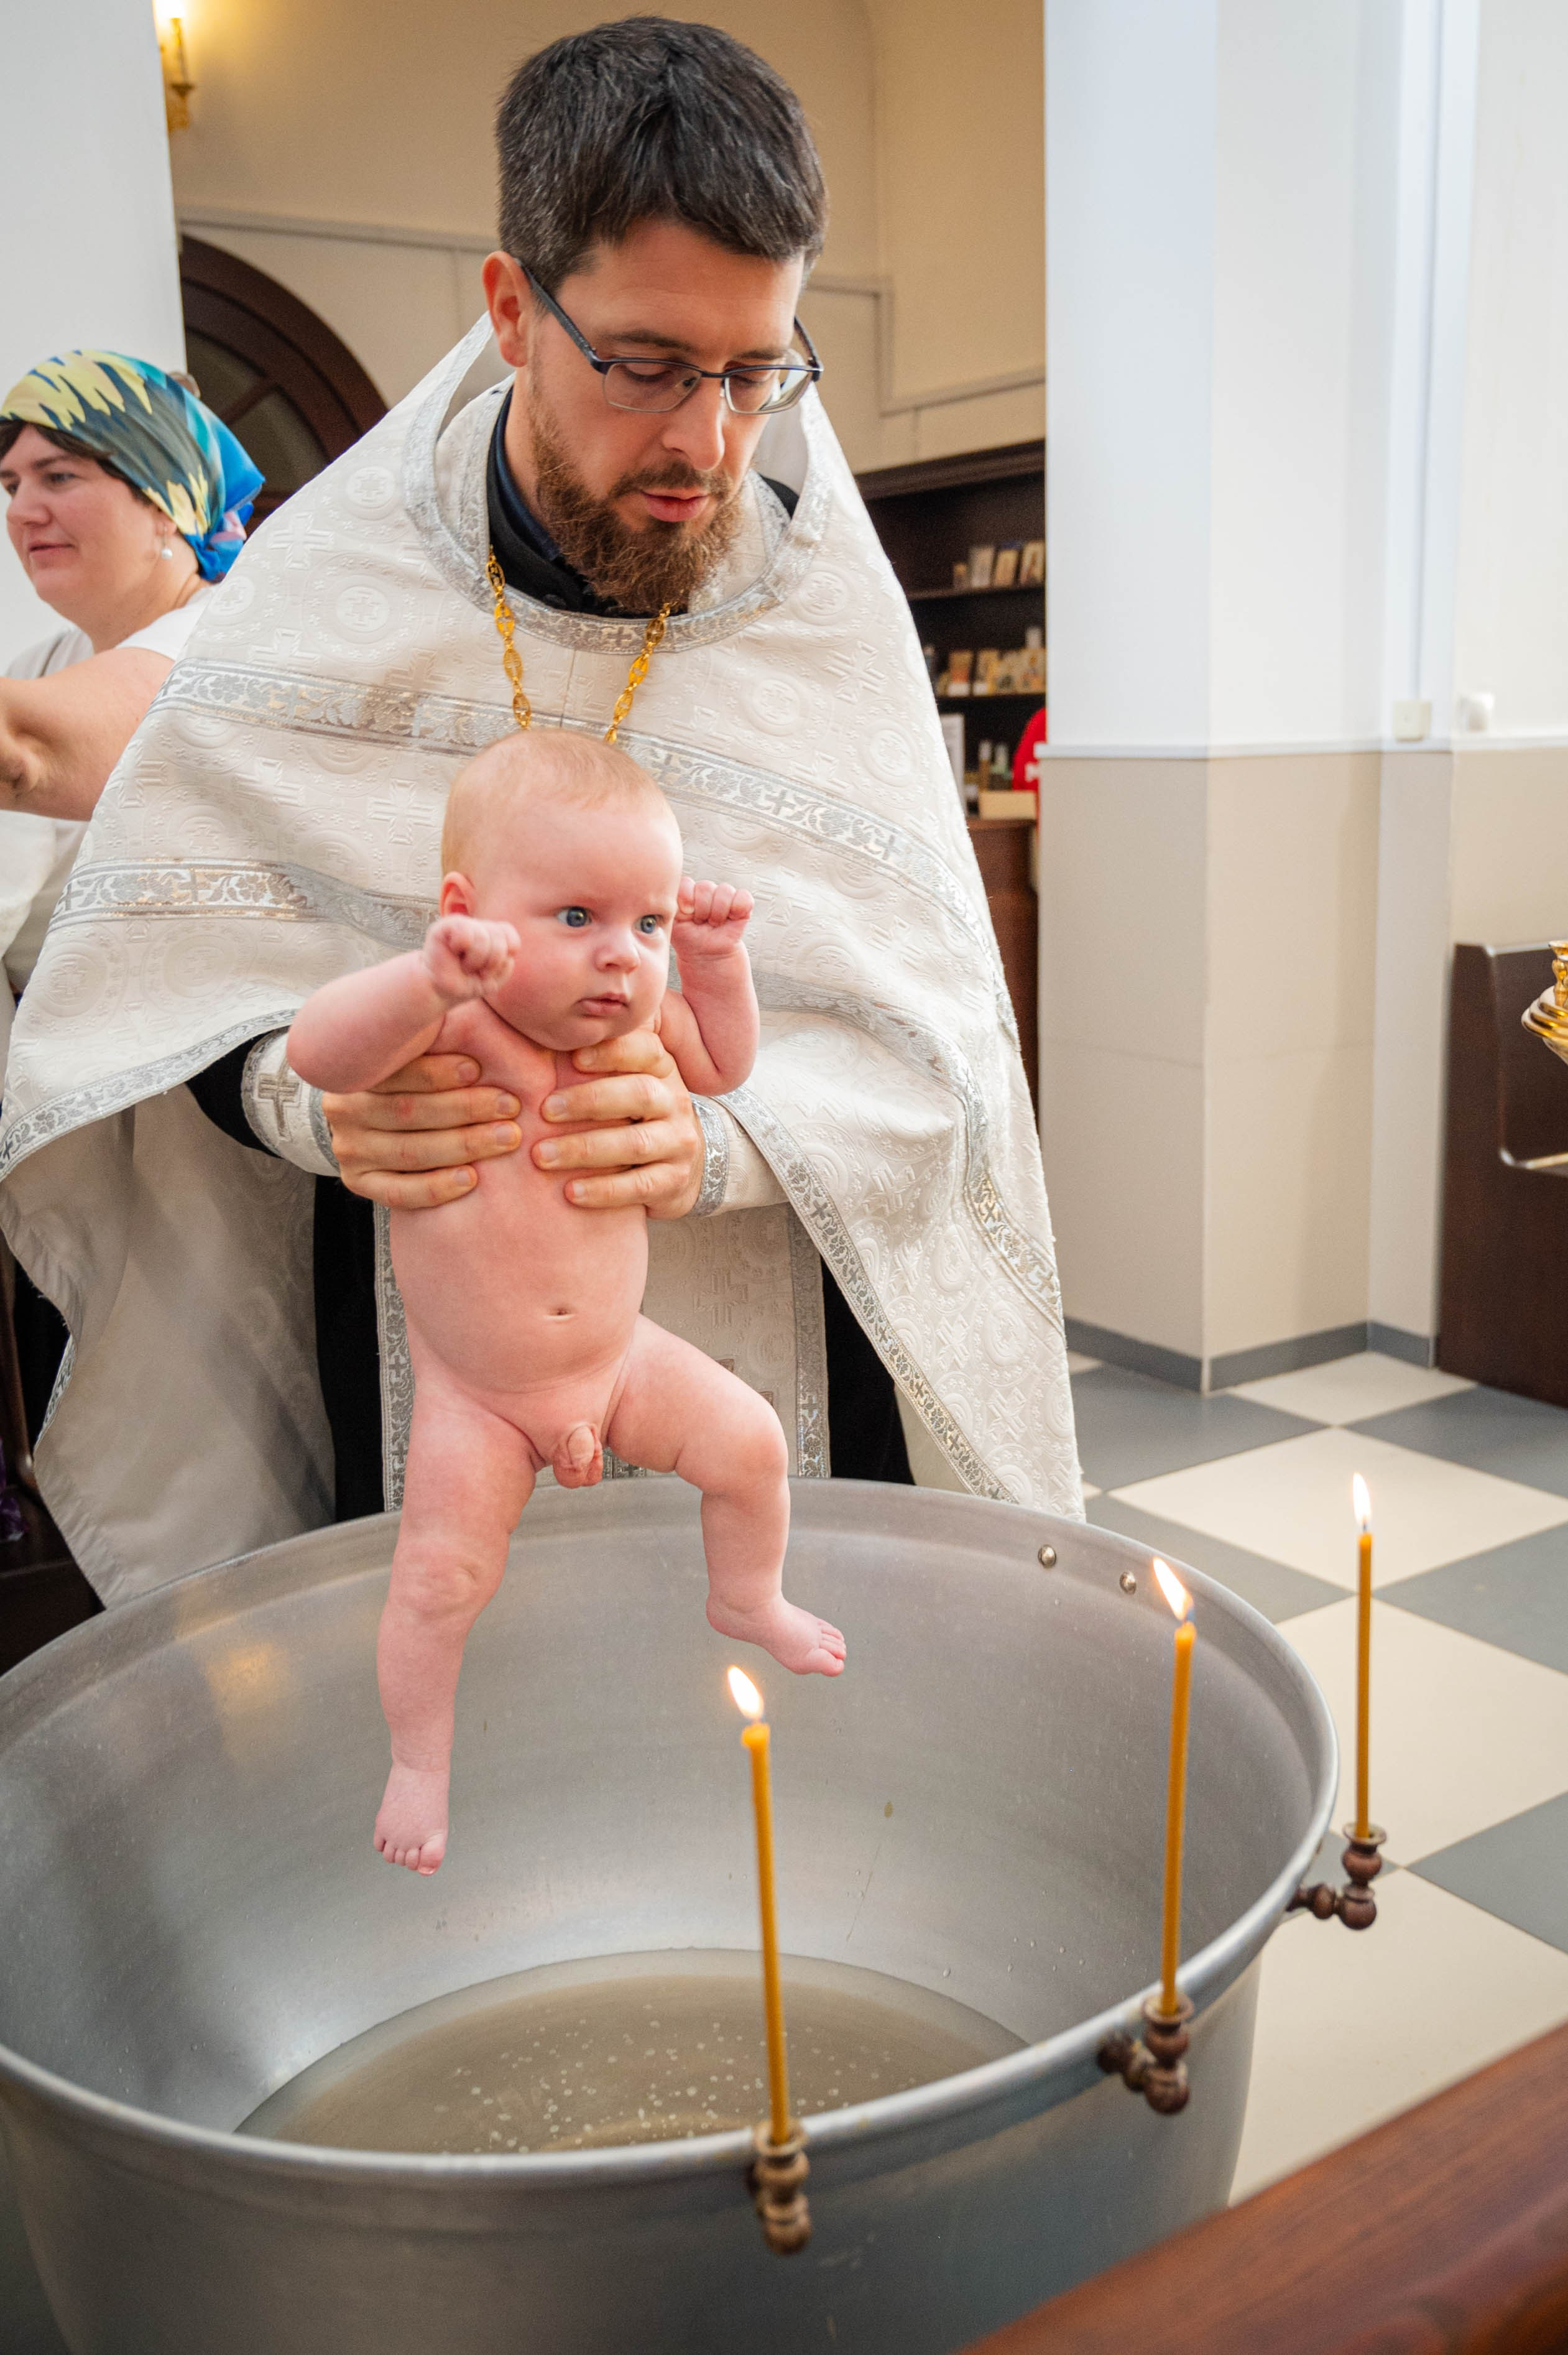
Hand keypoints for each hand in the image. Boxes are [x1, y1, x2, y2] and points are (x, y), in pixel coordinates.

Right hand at [326, 1054, 522, 1209]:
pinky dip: (436, 1187)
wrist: (374, 1122)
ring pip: (409, 1152)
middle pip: (408, 1112)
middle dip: (465, 1109)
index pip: (396, 1072)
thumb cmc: (415, 1076)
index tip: (478, 1068)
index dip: (437, 1072)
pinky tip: (471, 1179)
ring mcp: (350, 1149)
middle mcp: (345, 1109)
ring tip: (507, 1138)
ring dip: (464, 1146)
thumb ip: (437, 1035)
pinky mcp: (358, 1182)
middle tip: (510, 1106)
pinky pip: (398, 1192)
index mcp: (357, 1070)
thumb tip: (476, 1001)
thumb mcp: (416, 1050)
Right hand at [422, 914, 518, 1000]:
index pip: (510, 937)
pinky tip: (454, 953)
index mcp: (493, 936)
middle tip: (476, 970)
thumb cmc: (466, 983)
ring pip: (483, 937)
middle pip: (499, 938)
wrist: (439, 990)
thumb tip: (502, 949)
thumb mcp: (492, 980)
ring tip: (464, 965)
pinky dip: (462, 948)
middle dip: (491, 962)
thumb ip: (504, 964)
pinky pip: (465, 932)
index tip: (491, 969)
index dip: (505, 955)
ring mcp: (462, 925)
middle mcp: (479, 927)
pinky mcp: (444, 927)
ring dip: (475, 961)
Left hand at [533, 1029, 704, 1215]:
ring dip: (585, 1149)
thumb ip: (598, 1060)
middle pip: (640, 1094)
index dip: (612, 1052)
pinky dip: (604, 1190)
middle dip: (589, 1101)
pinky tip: (571, 1193)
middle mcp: (675, 1102)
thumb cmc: (633, 1115)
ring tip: (542, 1156)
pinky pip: (640, 1186)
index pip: (646, 1051)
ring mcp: (678, 1143)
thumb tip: (541, 1032)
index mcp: (662, 1070)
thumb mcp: (627, 1081)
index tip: (573, 1057)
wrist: (683, 1165)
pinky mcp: (674, 1182)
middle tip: (544, 1110)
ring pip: (635, 1143)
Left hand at [674, 876, 752, 957]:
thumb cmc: (688, 938)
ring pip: (725, 891)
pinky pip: (743, 897)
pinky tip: (730, 919)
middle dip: (702, 911)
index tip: (686, 916)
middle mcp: (706, 889)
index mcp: (687, 891)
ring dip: (718, 914)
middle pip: (705, 887)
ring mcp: (724, 895)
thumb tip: (681, 894)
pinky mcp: (742, 903)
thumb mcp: (672, 922)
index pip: (687, 883)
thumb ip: (672, 903)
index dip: (686, 900)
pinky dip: (737, 910)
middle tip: (701, 922)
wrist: (705, 955)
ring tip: (714, 923)